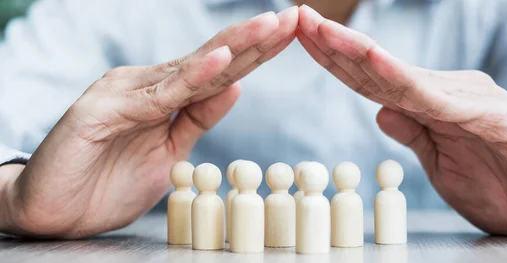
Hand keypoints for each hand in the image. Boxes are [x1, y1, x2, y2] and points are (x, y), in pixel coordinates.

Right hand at [0, 7, 298, 237]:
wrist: (52, 210)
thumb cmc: (107, 182)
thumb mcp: (170, 152)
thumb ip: (198, 119)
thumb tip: (235, 85)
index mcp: (165, 96)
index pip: (220, 71)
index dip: (256, 53)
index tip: (291, 36)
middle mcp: (148, 86)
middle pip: (211, 60)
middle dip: (255, 39)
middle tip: (293, 18)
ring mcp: (125, 93)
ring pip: (190, 69)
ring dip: (234, 46)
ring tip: (269, 27)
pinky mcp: (103, 110)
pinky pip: (158, 95)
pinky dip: (192, 76)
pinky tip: (222, 61)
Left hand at [298, 5, 506, 234]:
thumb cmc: (501, 185)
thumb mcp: (441, 164)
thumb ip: (413, 132)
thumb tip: (378, 111)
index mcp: (430, 104)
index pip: (372, 80)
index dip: (335, 60)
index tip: (300, 40)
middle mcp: (444, 92)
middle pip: (377, 69)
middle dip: (333, 45)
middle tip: (297, 17)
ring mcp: (466, 99)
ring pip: (400, 74)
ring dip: (356, 52)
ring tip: (320, 30)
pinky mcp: (488, 115)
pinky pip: (434, 96)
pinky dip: (400, 78)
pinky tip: (371, 61)